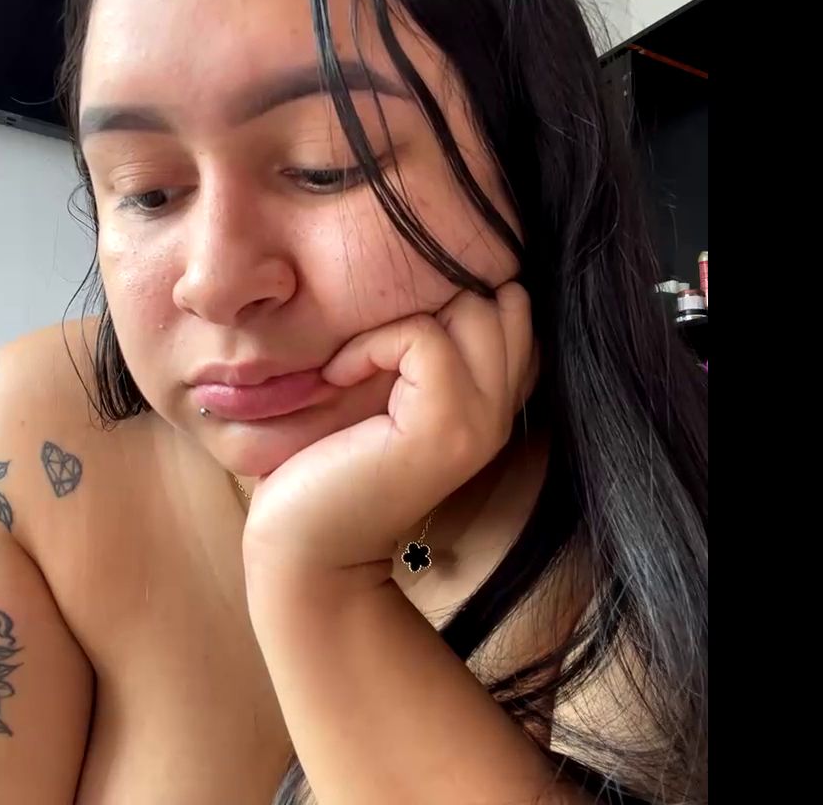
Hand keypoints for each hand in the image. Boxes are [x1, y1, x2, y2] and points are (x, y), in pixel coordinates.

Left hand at [242, 282, 537, 579]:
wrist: (307, 547)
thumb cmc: (333, 460)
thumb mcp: (390, 390)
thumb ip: (428, 349)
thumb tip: (431, 274)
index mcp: (492, 400)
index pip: (514, 309)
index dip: (457, 297)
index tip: (396, 332)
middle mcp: (502, 411)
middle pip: (502, 299)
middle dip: (437, 298)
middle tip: (380, 343)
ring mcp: (481, 422)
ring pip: (474, 309)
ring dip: (401, 320)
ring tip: (357, 362)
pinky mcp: (444, 429)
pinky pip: (422, 339)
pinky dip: (371, 345)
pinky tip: (339, 376)